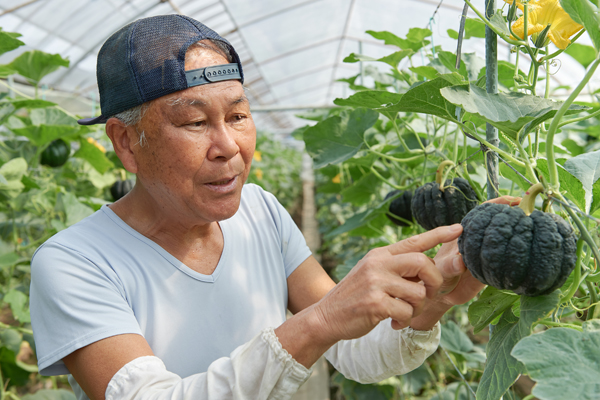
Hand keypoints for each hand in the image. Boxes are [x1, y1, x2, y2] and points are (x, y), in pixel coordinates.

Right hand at [313, 225, 466, 344]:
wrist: (326, 316)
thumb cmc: (356, 296)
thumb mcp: (373, 273)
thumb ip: (396, 268)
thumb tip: (428, 269)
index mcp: (380, 254)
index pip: (415, 240)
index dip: (439, 234)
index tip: (459, 228)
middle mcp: (378, 263)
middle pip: (424, 263)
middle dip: (434, 282)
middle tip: (427, 295)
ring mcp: (376, 282)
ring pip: (419, 292)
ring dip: (417, 308)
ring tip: (402, 312)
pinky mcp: (375, 302)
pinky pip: (406, 311)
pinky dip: (404, 320)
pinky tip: (393, 322)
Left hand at [432, 195, 520, 305]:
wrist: (441, 294)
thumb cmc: (437, 275)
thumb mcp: (440, 269)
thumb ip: (449, 265)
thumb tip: (460, 262)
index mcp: (464, 233)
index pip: (482, 212)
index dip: (498, 204)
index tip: (515, 200)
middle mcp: (478, 240)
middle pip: (498, 222)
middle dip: (513, 215)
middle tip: (531, 213)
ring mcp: (487, 253)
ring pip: (504, 239)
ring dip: (518, 233)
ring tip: (534, 227)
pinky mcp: (493, 268)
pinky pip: (506, 259)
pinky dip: (517, 255)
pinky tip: (530, 252)